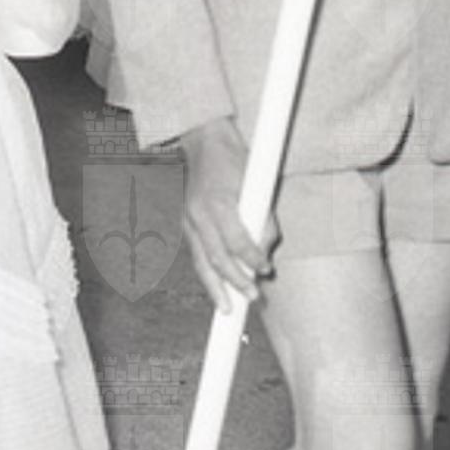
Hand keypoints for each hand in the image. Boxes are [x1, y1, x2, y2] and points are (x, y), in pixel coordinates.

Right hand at [179, 117, 272, 310]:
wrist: (202, 141)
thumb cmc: (234, 160)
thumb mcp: (256, 183)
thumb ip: (263, 218)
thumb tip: (266, 251)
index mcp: (217, 203)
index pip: (236, 242)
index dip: (252, 260)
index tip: (266, 270)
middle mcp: (197, 215)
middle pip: (215, 259)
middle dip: (234, 282)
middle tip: (251, 298)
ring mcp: (186, 220)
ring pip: (199, 261)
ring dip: (214, 287)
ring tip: (226, 308)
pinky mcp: (183, 223)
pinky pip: (195, 253)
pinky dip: (207, 271)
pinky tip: (216, 286)